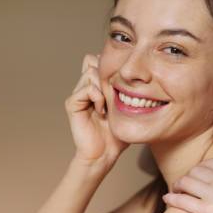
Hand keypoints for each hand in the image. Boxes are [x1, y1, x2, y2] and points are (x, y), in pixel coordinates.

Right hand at [65, 54, 128, 169]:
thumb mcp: (129, 108)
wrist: (105, 153)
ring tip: (108, 105)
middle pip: (93, 61)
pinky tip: (101, 111)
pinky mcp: (73, 104)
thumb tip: (139, 73)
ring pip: (90, 72)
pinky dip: (96, 96)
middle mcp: (86, 86)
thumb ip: (130, 91)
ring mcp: (78, 94)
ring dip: (103, 86)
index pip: (100, 59)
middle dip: (107, 74)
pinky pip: (86, 88)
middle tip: (115, 95)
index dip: (111, 67)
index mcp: (98, 85)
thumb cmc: (119, 133)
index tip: (123, 85)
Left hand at [163, 159, 212, 212]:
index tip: (197, 176)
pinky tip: (168, 199)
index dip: (200, 169)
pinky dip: (172, 198)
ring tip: (175, 190)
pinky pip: (183, 200)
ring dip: (177, 185)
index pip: (210, 163)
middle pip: (196, 170)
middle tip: (183, 184)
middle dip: (188, 176)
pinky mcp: (206, 211)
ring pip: (186, 182)